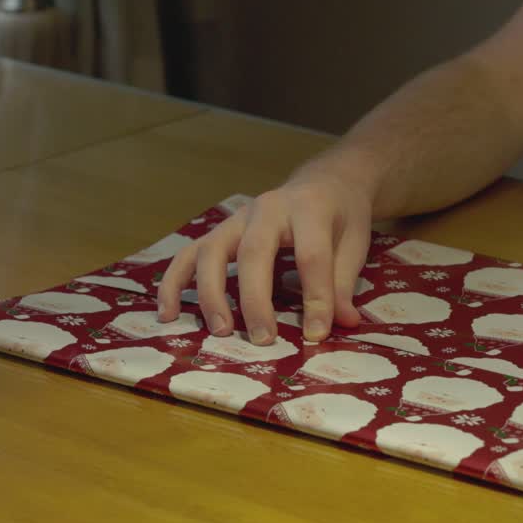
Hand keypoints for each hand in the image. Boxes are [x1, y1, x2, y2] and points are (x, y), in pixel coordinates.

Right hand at [156, 169, 372, 344]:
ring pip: (212, 252)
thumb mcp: (354, 246)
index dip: (315, 297)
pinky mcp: (219, 232)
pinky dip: (174, 284)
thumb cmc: (340, 218)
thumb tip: (342, 324)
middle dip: (254, 300)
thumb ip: (343, 285)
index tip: (315, 334)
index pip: (310, 255)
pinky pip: (188, 255)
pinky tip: (168, 314)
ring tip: (220, 331)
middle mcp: (267, 208)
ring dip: (211, 294)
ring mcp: (237, 219)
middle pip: (253, 253)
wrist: (322, 183)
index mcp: (309, 208)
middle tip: (262, 339)